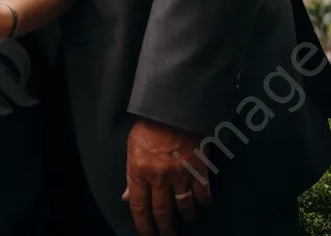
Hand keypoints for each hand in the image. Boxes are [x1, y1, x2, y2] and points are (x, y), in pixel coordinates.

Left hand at [122, 118, 211, 235]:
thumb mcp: (132, 147)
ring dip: (186, 217)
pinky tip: (203, 205)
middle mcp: (159, 177)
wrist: (172, 107)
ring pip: (185, 207)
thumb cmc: (148, 126)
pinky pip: (203, 194)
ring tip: (186, 221)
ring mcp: (181, 174)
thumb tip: (126, 197)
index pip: (139, 206)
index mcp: (139, 170)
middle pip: (162, 212)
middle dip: (165, 230)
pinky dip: (204, 203)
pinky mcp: (199, 169)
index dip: (143, 226)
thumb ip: (130, 174)